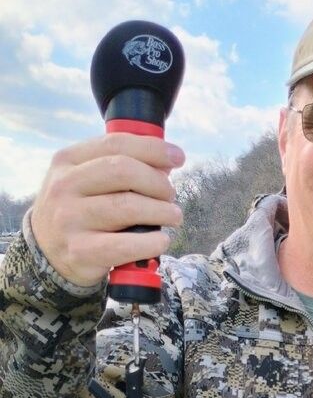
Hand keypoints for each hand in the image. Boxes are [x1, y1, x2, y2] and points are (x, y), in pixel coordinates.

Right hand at [30, 133, 184, 286]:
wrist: (48, 253)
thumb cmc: (80, 211)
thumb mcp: (85, 180)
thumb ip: (118, 167)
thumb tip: (166, 162)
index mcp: (67, 160)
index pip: (115, 144)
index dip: (153, 149)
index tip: (178, 157)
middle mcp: (65, 187)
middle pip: (123, 171)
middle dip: (157, 182)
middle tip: (171, 195)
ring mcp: (70, 220)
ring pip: (128, 207)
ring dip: (162, 211)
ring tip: (173, 216)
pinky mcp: (81, 251)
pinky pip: (125, 245)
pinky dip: (152, 242)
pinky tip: (161, 240)